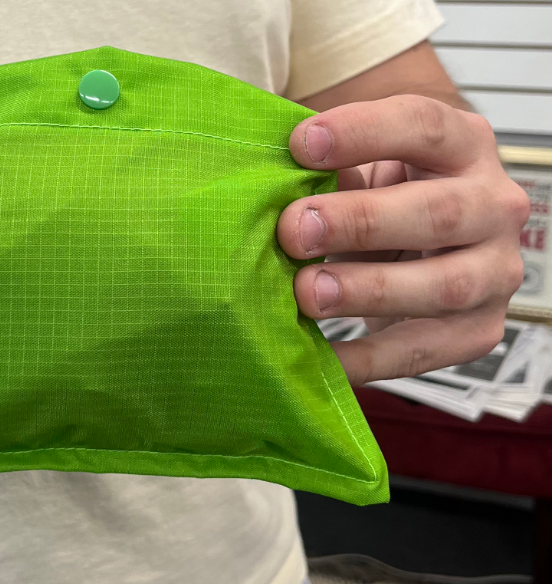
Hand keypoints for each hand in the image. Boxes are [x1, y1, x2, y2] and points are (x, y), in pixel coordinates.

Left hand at [277, 95, 529, 385]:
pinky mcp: (479, 330)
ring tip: (309, 293)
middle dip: (360, 222)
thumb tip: (267, 180)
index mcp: (462, 144)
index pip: (423, 125)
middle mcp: (493, 204)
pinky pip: (425, 350)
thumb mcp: (363, 171)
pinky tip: (324, 356)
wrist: (426, 249)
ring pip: (443, 285)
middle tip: (295, 231)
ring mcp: (494, 271)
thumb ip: (330, 171)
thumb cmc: (386, 198)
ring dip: (369, 290)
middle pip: (438, 212)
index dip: (363, 132)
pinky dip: (369, 358)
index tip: (300, 145)